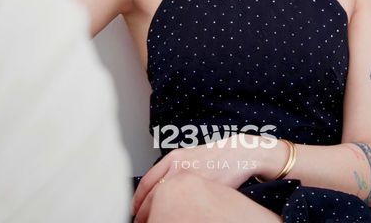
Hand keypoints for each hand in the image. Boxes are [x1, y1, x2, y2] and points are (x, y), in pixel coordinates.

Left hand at [130, 132, 266, 220]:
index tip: (133, 211)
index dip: (136, 200)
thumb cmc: (213, 158)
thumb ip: (172, 171)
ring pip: (164, 202)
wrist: (237, 153)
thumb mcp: (188, 158)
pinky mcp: (201, 187)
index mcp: (172, 158)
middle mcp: (177, 166)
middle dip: (143, 213)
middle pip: (151, 195)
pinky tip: (174, 221)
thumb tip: (157, 192)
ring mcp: (189, 177)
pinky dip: (174, 216)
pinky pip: (183, 206)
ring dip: (156, 216)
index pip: (146, 182)